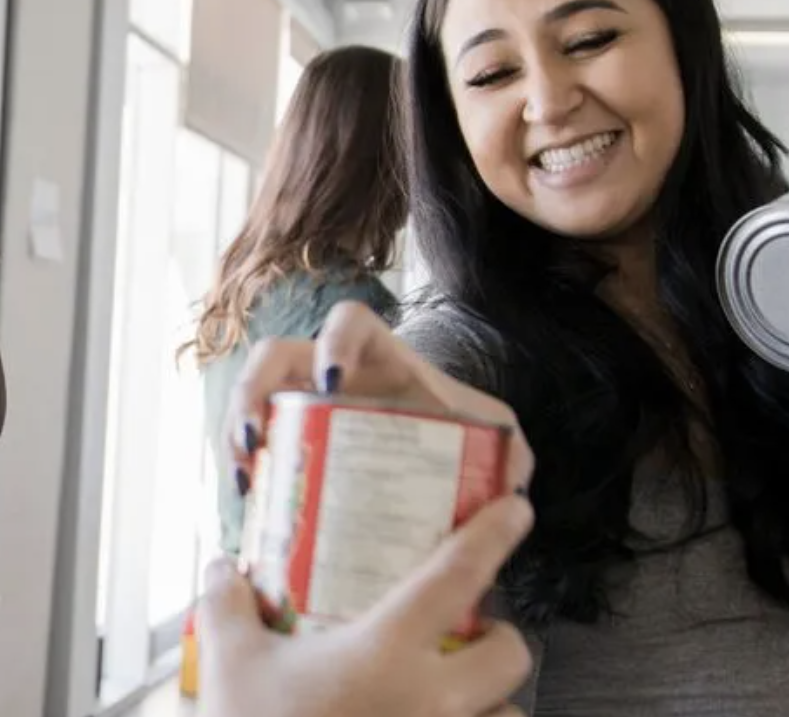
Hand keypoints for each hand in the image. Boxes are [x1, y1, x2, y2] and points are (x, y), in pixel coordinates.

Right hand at [198, 494, 534, 716]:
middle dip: (500, 642)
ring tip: (456, 702)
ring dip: (491, 706)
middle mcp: (430, 700)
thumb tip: (221, 571)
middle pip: (509, 655)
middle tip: (470, 639)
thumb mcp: (232, 673)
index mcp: (386, 653)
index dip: (494, 534)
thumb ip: (228, 614)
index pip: (459, 575)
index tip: (515, 509)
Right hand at [227, 300, 532, 490]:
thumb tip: (513, 482)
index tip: (330, 381)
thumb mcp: (488, 433)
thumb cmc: (458, 434)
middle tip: (256, 440)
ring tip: (243, 484)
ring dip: (233, 435)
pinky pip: (251, 449)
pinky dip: (244, 476)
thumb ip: (508, 447)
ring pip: (248, 401)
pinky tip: (248, 512)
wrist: (438, 469)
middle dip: (252, 390)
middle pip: (274, 356)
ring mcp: (302, 407)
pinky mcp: (289, 444)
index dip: (332, 340)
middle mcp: (331, 373)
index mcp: (380, 357)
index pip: (348, 320)